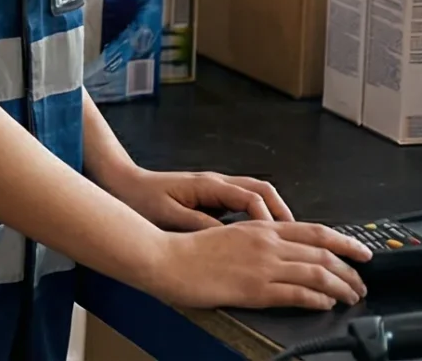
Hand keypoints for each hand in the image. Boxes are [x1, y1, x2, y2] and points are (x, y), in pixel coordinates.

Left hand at [101, 165, 293, 231]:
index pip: (251, 197)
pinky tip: (261, 237)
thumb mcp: (169, 214)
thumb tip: (226, 236)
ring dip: (274, 214)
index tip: (279, 238)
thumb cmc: (142, 198)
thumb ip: (198, 224)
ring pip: (256, 195)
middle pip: (263, 191)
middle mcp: (217, 183)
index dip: (269, 218)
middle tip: (298, 239)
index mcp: (209, 185)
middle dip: (283, 213)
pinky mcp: (211, 197)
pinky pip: (244, 203)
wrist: (123, 183)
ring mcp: (216, 188)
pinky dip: (259, 217)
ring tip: (288, 239)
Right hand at [140, 220, 369, 311]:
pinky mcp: (256, 289)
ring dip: (341, 287)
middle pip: (323, 253)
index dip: (345, 242)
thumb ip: (257, 240)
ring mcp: (263, 266)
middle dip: (350, 270)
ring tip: (351, 297)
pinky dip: (318, 299)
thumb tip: (281, 251)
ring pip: (317, 273)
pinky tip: (326, 304)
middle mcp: (267, 243)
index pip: (315, 232)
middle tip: (362, 283)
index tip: (361, 251)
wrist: (167, 259)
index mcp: (261, 228)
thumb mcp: (229, 234)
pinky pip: (298, 294)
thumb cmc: (190, 250)